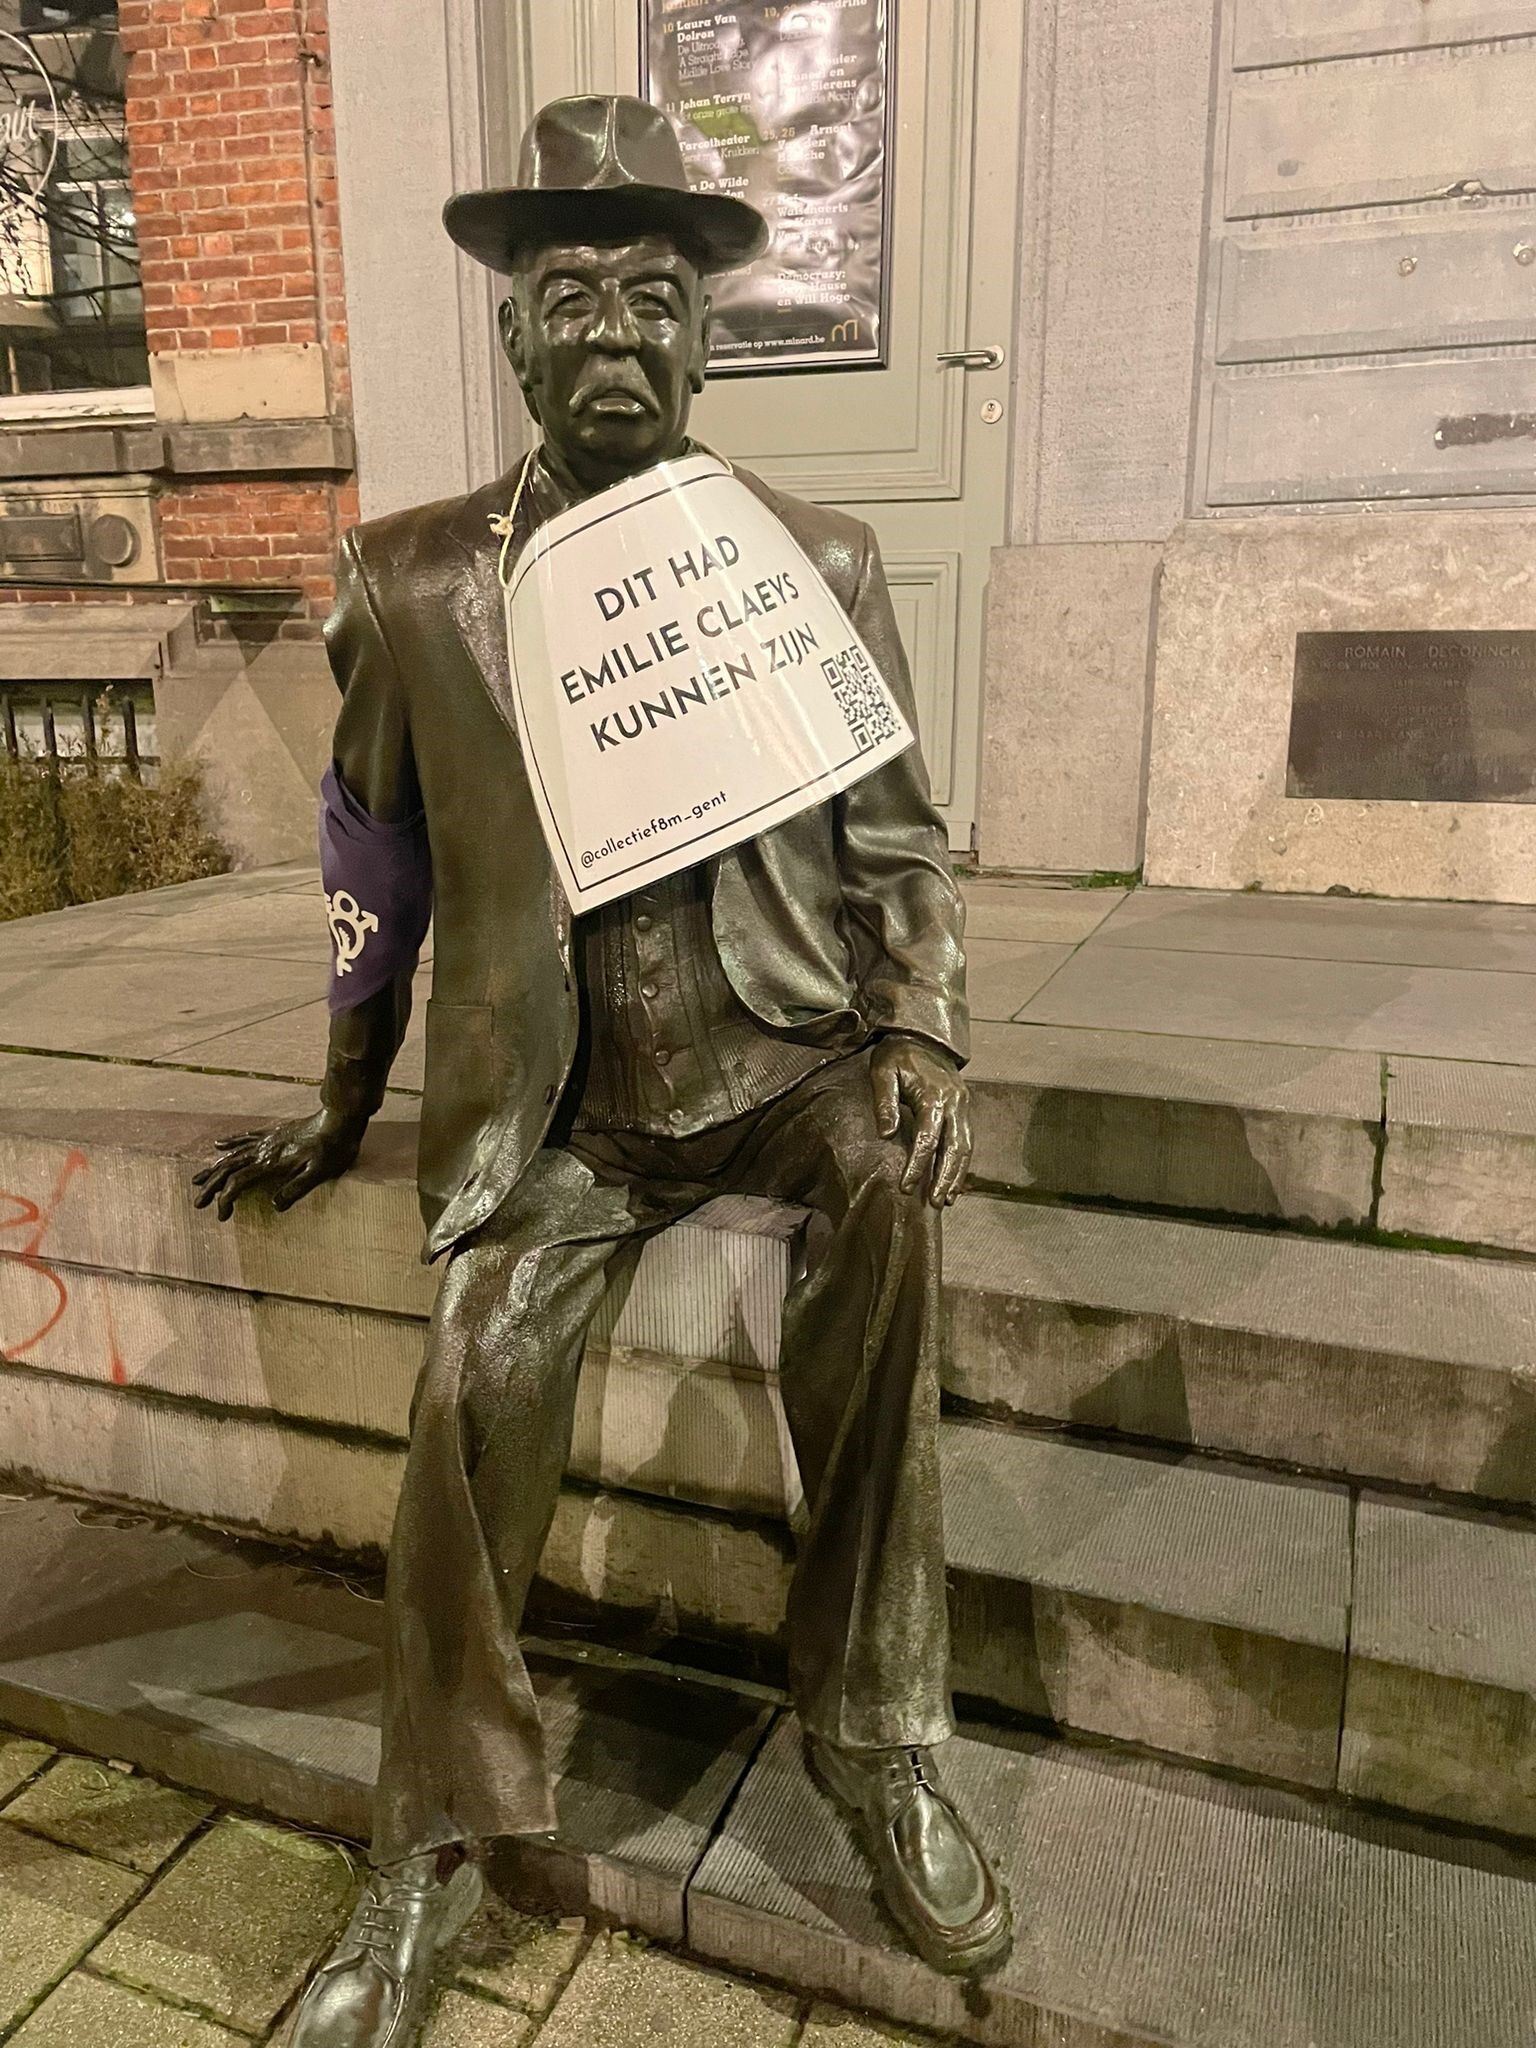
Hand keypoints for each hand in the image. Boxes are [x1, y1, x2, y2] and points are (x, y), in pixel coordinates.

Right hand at [191, 1109, 366, 1221]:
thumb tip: (274, 1206)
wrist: (340, 1118)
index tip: (221, 1216)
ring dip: (213, 1168)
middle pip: (229, 1169)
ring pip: (232, 1155)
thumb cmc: (333, 1149)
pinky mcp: (274, 1133)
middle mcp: (264, 1151)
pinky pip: (245, 1137)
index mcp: (272, 1164)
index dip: (225, 1200)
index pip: (238, 1183)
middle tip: (197, 1204)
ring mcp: (267, 1141)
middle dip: (210, 1187)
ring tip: (196, 1179)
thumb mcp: (320, 1174)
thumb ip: (296, 1189)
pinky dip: (230, 1142)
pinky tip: (219, 1145)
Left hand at [869, 1033, 971, 1207]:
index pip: (928, 1138)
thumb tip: (887, 1134)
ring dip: (957, 1175)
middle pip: (955, 1147)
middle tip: (934, 1202)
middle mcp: (955, 1103)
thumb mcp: (883, 1072)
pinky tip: (953, 1180)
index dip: (918, 1164)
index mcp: (935, 1095)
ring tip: (946, 1199)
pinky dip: (961, 1163)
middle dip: (945, 1177)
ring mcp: (963, 1106)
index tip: (906, 1186)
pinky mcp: (964, 1108)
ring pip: (966, 1147)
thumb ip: (885, 1102)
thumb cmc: (897, 1055)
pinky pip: (967, 1140)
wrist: (921, 1034)